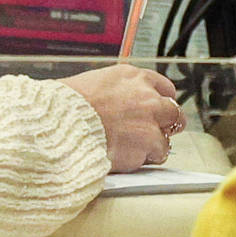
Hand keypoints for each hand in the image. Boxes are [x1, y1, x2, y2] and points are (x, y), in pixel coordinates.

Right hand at [65, 65, 182, 173]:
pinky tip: (128, 158)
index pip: (164, 88)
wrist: (61, 124)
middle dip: (166, 123)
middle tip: (152, 133)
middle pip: (173, 111)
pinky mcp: (148, 143)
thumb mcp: (94, 85)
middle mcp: (146, 96)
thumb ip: (116, 93)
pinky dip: (146, 159)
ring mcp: (150, 119)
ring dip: (155, 144)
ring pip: (168, 135)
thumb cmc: (67, 107)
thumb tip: (120, 106)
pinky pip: (158, 154)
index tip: (155, 112)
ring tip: (134, 150)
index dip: (159, 103)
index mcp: (132, 77)